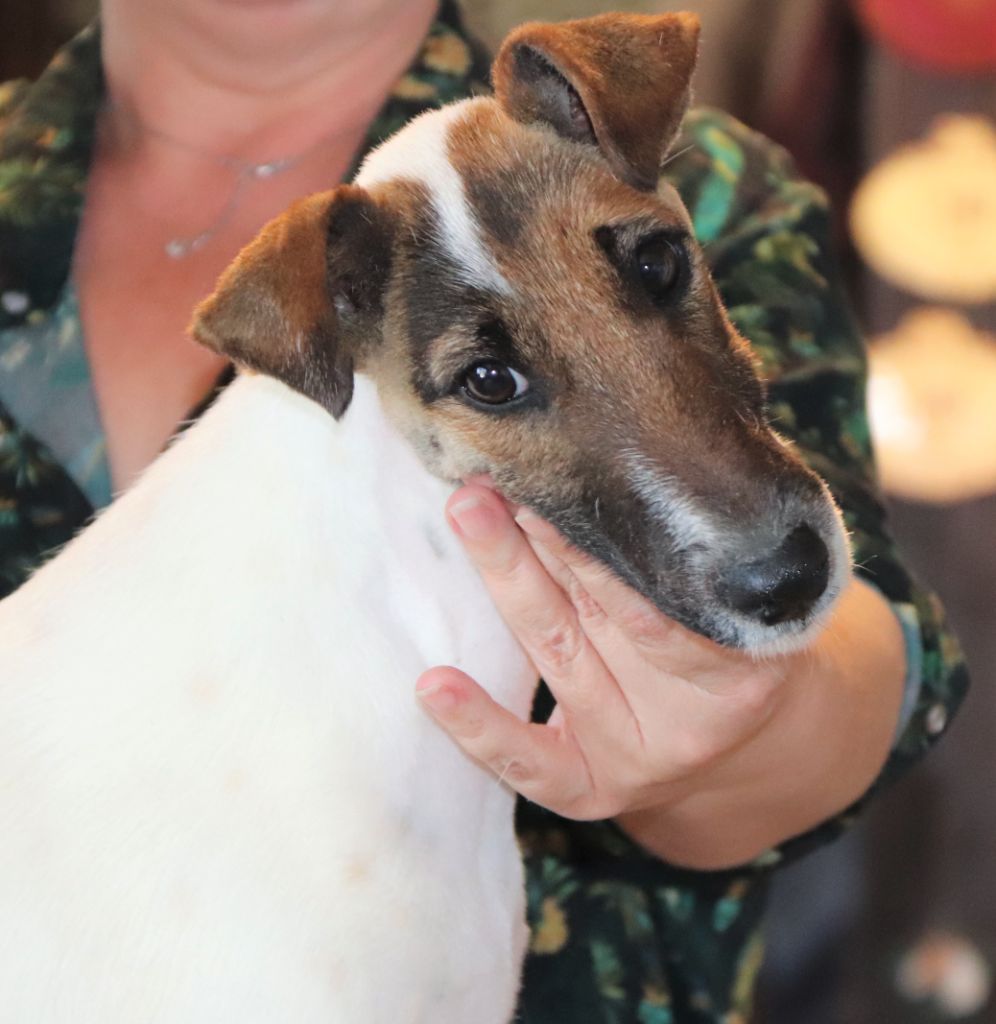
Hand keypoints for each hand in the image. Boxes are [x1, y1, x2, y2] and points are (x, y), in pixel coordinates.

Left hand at [415, 483, 904, 868]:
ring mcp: (634, 751)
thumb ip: (701, 557)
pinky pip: (530, 762)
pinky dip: (480, 726)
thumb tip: (642, 450)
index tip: (564, 478)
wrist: (739, 749)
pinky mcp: (589, 789)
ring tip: (471, 517)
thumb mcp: (736, 617)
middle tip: (491, 485)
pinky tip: (434, 686)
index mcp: (741, 668)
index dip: (603, 549)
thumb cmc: (726, 654)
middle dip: (543, 540)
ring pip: (559, 654)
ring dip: (509, 577)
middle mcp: (686, 712)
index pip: (661, 603)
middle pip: (601, 611)